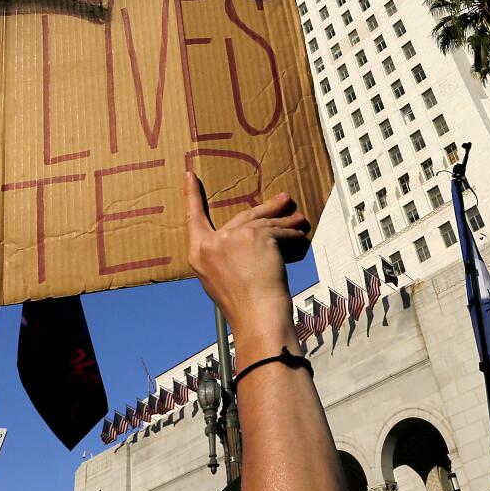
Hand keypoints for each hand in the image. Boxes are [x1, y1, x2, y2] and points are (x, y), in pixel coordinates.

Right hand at [184, 172, 309, 344]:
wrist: (256, 315)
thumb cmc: (243, 306)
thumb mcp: (219, 279)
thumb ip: (224, 256)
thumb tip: (245, 237)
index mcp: (198, 254)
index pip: (193, 218)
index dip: (191, 195)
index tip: (190, 175)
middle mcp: (212, 242)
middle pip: (241, 217)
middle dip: (266, 209)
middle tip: (282, 199)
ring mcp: (232, 236)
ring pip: (262, 221)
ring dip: (283, 220)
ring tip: (298, 218)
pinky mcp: (255, 235)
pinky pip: (277, 230)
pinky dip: (291, 233)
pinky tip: (299, 234)